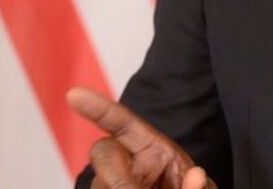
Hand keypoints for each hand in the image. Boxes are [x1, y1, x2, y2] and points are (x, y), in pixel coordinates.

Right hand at [67, 87, 215, 188]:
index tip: (74, 95)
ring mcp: (109, 183)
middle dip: (115, 175)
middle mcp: (127, 165)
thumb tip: (197, 175)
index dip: (98, 107)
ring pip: (103, 184)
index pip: (121, 122)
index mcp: (153, 150)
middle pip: (103, 151)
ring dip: (125, 188)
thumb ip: (198, 186)